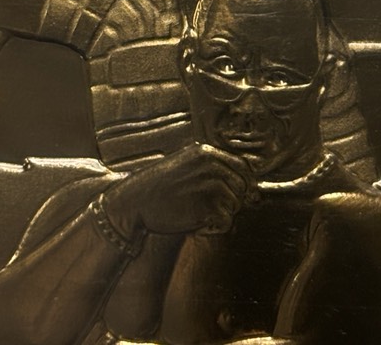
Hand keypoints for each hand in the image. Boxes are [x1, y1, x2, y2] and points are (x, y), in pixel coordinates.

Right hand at [103, 143, 253, 238]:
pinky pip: (226, 222)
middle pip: (243, 188)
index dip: (246, 183)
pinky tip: (198, 223)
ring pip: (236, 206)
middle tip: (212, 209)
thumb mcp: (185, 165)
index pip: (244, 167)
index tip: (244, 194)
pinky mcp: (206, 207)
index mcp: (207, 153)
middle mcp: (211, 166)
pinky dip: (215, 227)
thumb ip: (211, 169)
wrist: (135, 201)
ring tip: (200, 214)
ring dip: (222, 215)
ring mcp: (210, 186)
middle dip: (234, 201)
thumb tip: (245, 184)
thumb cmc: (158, 186)